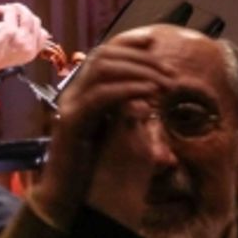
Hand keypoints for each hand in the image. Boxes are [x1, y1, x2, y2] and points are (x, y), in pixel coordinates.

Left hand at [0, 3, 47, 74]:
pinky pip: (11, 12)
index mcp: (31, 52)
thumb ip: (24, 40)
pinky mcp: (8, 32)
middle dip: (23, 12)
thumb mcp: (14, 52)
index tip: (22, 19)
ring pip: (26, 14)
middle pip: (35, 21)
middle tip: (11, 11)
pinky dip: (4, 8)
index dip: (32, 23)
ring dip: (15, 8)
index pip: (43, 33)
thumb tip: (27, 24)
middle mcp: (28, 46)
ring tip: (4, 9)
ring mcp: (20, 39)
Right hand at [30, 31, 172, 230]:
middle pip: (104, 56)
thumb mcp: (116, 132)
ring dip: (138, 71)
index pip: (103, 53)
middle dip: (141, 59)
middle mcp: (73, 92)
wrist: (68, 196)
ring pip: (102, 69)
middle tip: (169, 72)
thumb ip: (127, 110)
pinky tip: (147, 95)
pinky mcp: (71, 121)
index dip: (127, 42)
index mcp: (83, 91)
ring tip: (164, 83)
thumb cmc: (93, 167)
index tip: (154, 42)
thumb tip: (149, 92)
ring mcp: (69, 104)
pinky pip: (100, 96)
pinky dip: (126, 90)